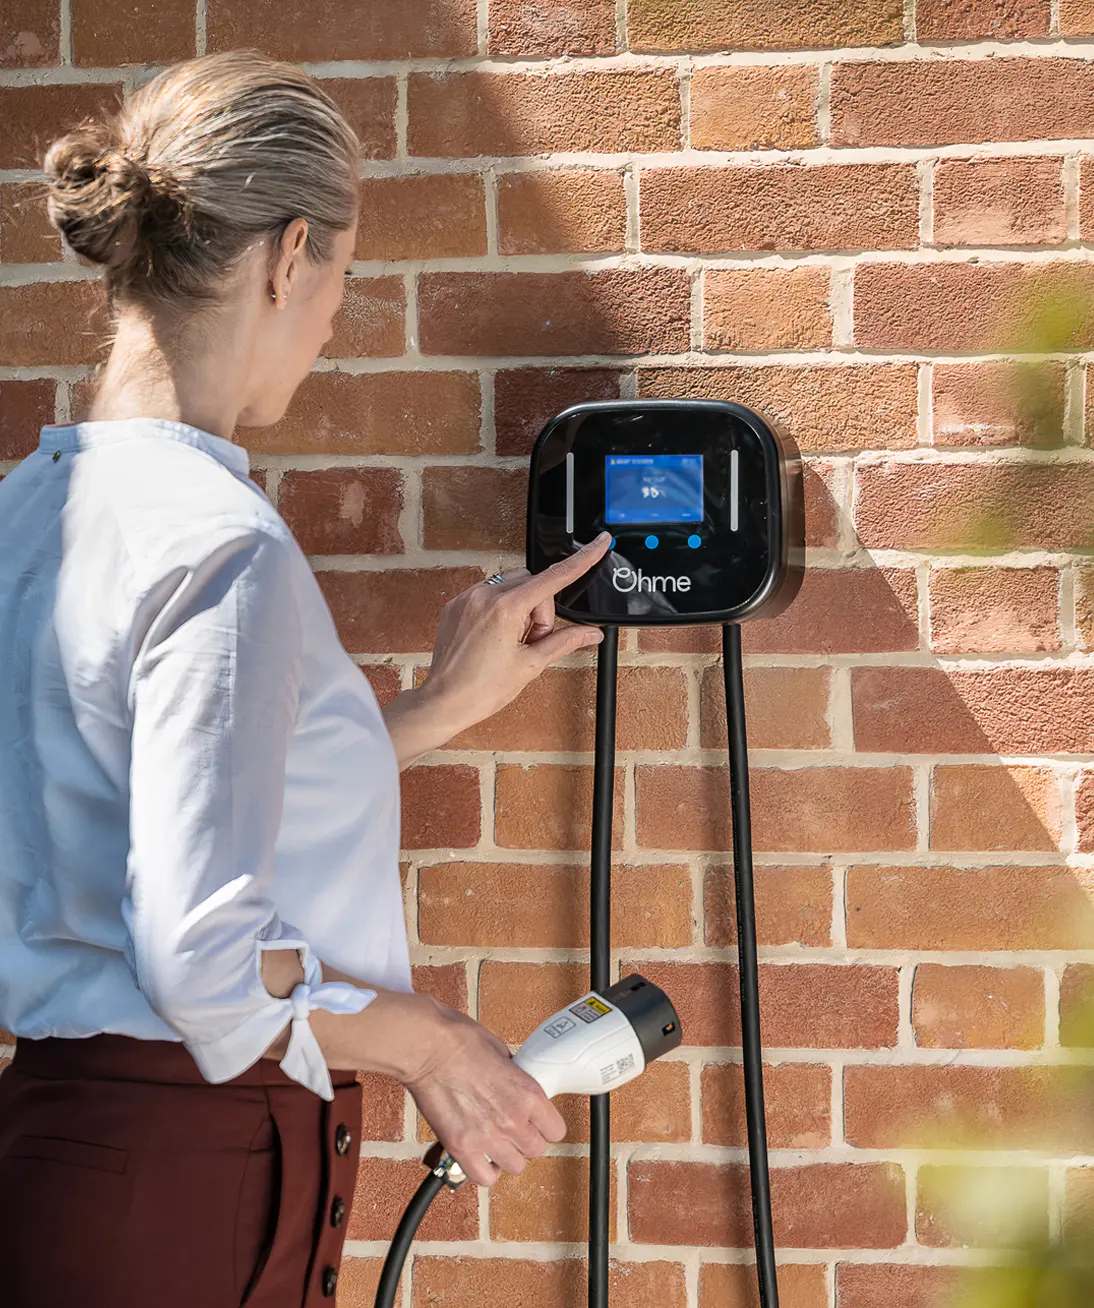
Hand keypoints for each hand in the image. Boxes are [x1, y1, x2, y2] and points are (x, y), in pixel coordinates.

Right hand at [404, 1002, 566, 1186]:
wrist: (426, 1047)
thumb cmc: (459, 1040)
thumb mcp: (501, 1051)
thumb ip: (514, 1076)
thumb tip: (516, 1084)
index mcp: (527, 1093)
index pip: (556, 1130)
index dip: (547, 1126)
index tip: (539, 1123)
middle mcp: (512, 1120)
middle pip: (536, 1150)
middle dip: (527, 1140)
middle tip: (515, 1129)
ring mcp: (486, 1137)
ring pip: (514, 1167)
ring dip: (508, 1156)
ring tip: (497, 1142)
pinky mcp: (460, 1147)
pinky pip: (483, 1177)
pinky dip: (484, 1171)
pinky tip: (482, 1157)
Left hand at [417, 532, 611, 741]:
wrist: (444, 701)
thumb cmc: (481, 689)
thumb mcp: (530, 664)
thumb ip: (564, 641)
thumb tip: (592, 633)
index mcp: (505, 609)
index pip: (554, 577)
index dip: (582, 559)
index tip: (599, 543)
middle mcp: (484, 596)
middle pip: (533, 585)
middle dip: (539, 611)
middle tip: (530, 642)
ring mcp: (467, 598)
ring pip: (512, 586)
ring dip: (521, 609)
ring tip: (510, 641)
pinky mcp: (456, 604)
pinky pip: (490, 593)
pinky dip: (501, 609)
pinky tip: (494, 636)